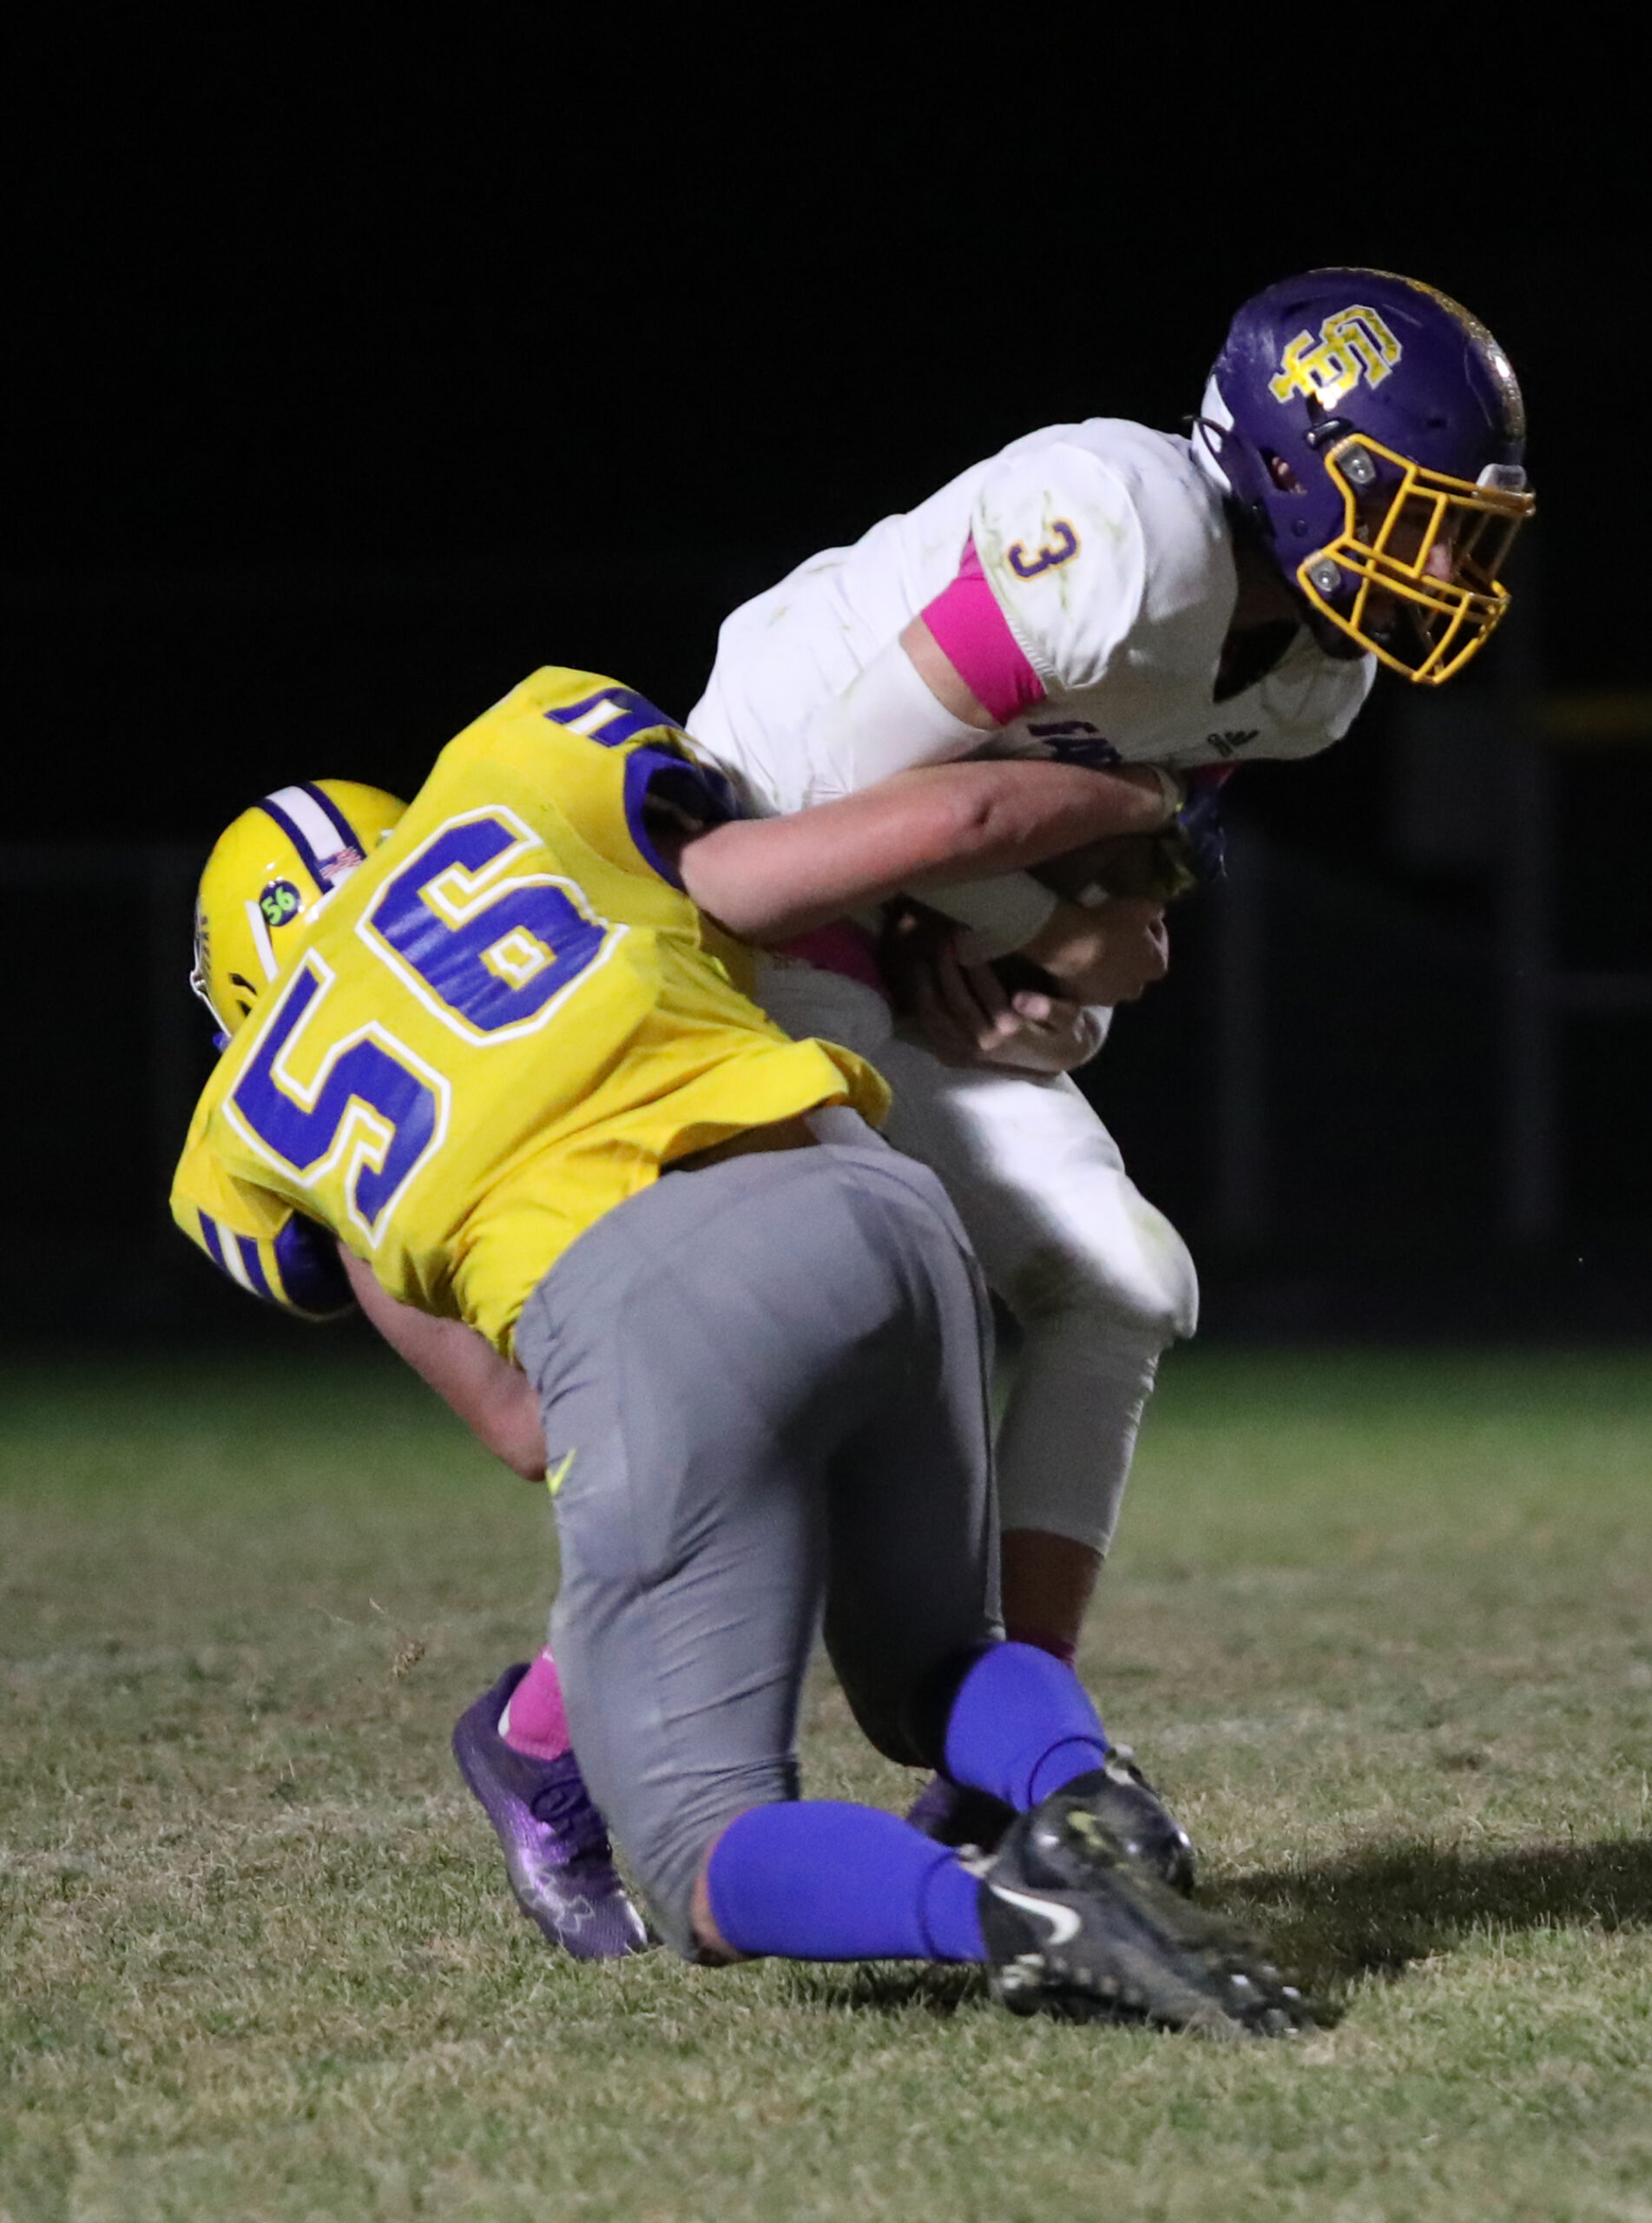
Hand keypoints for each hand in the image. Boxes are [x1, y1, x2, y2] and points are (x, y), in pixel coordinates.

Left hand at [907, 938, 1107, 1071]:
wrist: (1055, 1061)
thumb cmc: (1063, 1030)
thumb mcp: (1069, 1018)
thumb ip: (1051, 1008)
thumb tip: (1022, 1000)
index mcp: (1010, 1030)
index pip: (983, 988)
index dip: (972, 958)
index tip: (965, 931)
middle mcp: (982, 1043)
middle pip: (952, 998)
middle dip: (944, 964)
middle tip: (941, 935)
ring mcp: (964, 1052)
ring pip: (932, 1014)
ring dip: (924, 981)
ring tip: (924, 951)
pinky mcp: (953, 1055)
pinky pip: (926, 1027)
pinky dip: (917, 1001)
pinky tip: (918, 976)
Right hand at [1017, 895, 1169, 1005]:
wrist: (1068, 945)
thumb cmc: (1110, 925)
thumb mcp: (1140, 906)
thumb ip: (1155, 910)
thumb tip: (1158, 913)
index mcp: (1157, 966)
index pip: (1159, 939)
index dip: (1148, 924)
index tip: (1134, 914)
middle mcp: (1137, 988)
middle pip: (1137, 964)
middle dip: (1130, 950)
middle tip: (1115, 932)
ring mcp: (1111, 997)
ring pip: (1114, 978)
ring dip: (1110, 966)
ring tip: (1096, 947)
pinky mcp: (1087, 1000)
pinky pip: (1090, 986)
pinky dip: (1089, 975)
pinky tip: (1081, 960)